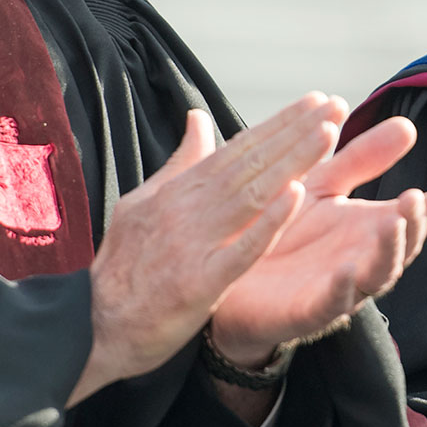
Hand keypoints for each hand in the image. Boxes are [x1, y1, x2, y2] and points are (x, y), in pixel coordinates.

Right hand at [68, 96, 340, 406]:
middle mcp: (186, 209)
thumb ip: (180, 163)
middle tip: (336, 104)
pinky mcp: (198, 283)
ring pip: (250, 195)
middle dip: (296, 132)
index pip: (237, 148)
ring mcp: (192, 244)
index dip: (278, 124)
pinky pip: (240, 249)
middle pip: (250, 163)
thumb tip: (199, 117)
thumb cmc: (122, 267)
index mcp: (177, 190)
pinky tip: (295, 198)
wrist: (90, 325)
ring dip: (291, 163)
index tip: (315, 101)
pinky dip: (267, 223)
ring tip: (326, 135)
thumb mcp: (143, 204)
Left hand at [209, 113, 426, 364]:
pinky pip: (330, 304)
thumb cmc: (282, 229)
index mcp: (367, 229)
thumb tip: (407, 125)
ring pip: (376, 276)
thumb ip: (361, 159)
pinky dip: (341, 289)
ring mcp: (339, 288)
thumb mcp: (323, 185)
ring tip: (393, 223)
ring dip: (388, 251)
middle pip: (402, 247)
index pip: (411, 219)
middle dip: (414, 224)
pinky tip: (346, 270)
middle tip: (416, 199)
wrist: (232, 277)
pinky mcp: (308, 311)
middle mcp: (361, 260)